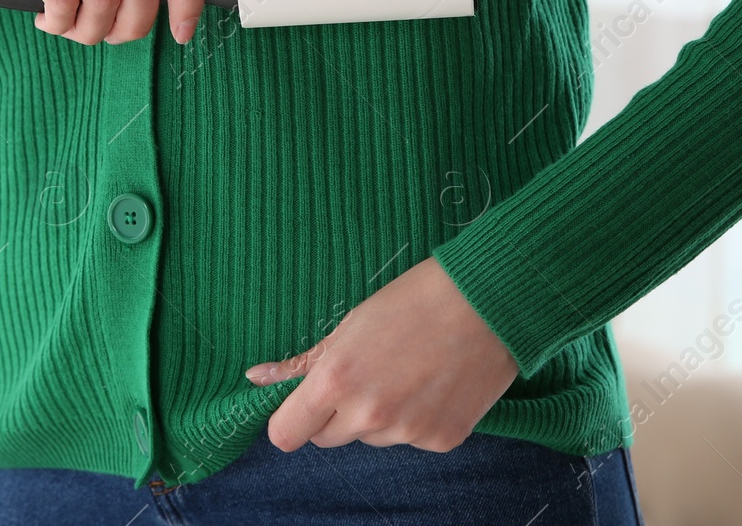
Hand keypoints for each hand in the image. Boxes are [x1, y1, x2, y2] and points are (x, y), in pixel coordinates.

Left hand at [245, 256, 518, 452]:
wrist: (485, 301)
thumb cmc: (412, 301)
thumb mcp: (348, 325)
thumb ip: (303, 362)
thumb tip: (256, 377)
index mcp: (336, 382)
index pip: (286, 435)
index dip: (292, 419)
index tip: (304, 405)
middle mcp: (368, 415)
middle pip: (328, 438)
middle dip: (337, 413)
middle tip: (365, 373)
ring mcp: (406, 432)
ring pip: (372, 438)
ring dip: (379, 416)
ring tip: (406, 371)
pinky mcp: (441, 440)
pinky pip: (411, 439)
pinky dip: (417, 419)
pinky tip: (433, 383)